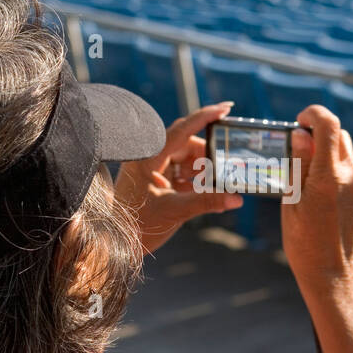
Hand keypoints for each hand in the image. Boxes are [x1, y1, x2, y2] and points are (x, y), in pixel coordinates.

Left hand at [114, 103, 242, 253]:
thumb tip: (237, 198)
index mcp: (149, 157)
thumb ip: (207, 202)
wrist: (116, 245)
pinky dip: (196, 180)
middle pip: (187, 144)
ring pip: (186, 159)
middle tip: (229, 166)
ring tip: (219, 184)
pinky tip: (207, 192)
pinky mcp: (156, 181)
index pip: (182, 129)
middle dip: (209, 156)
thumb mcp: (176, 211)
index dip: (205, 117)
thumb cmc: (138, 226)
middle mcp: (149, 157)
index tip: (226, 107)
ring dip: (204, 171)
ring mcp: (152, 169)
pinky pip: (181, 172)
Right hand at [280, 105, 352, 352]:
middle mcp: (350, 178)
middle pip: (338, 136)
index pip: (328, 124)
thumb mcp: (292, 203)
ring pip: (344, 154)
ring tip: (303, 173)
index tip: (298, 121)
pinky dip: (333, 171)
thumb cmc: (306, 246)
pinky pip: (348, 173)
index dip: (312, 114)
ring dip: (326, 152)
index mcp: (328, 177)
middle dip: (317, 133)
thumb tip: (301, 135)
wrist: (334, 279)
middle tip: (295, 147)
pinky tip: (316, 192)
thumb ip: (298, 165)